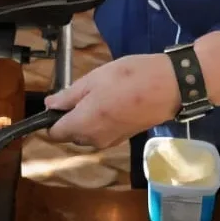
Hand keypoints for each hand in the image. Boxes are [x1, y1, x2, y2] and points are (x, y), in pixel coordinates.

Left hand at [43, 53, 179, 150]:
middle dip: (71, 116)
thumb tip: (49, 105)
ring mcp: (110, 141)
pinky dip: (103, 120)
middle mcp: (94, 140)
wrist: (170, 87)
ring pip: (87, 133)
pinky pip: (103, 132)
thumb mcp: (94, 79)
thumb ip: (68, 95)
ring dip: (88, 118)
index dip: (51, 118)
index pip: (54, 133)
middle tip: (86, 90)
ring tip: (102, 93)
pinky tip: (114, 101)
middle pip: (71, 134)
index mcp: (82, 126)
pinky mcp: (124, 138)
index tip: (59, 102)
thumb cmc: (129, 78)